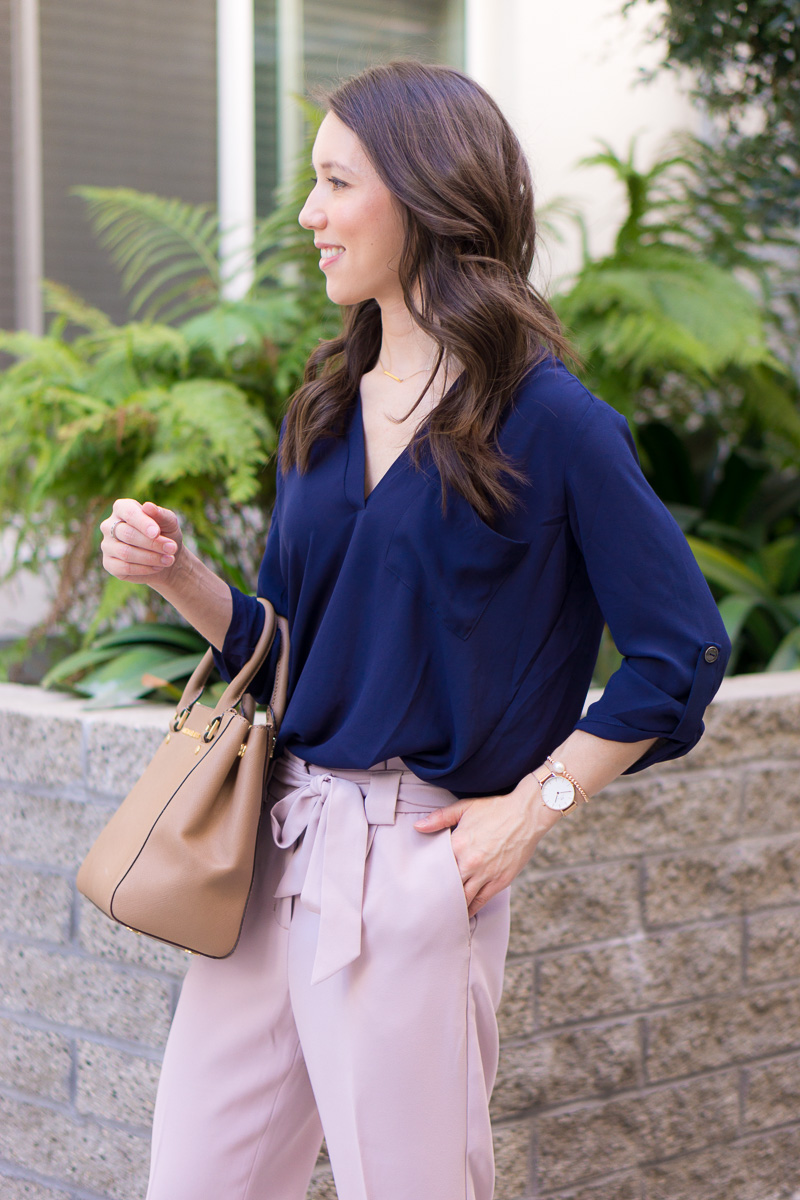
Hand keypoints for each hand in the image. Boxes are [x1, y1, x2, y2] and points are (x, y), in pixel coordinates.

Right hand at [100, 499, 182, 586]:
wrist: (166, 557)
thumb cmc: (166, 534)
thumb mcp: (169, 522)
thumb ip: (160, 514)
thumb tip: (148, 506)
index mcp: (122, 508)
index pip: (129, 513)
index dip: (143, 523)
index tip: (156, 533)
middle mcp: (109, 526)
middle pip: (127, 534)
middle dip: (152, 543)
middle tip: (171, 548)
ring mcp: (107, 545)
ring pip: (126, 552)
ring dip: (151, 558)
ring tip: (169, 559)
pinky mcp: (109, 564)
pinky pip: (124, 567)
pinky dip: (144, 569)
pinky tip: (158, 567)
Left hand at [414, 775, 560, 916]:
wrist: (526, 815)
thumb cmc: (496, 809)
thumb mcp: (465, 807)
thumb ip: (439, 818)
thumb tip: (417, 826)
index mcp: (458, 845)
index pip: (435, 867)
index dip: (427, 876)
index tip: (418, 883)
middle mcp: (470, 863)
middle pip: (447, 887)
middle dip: (437, 895)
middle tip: (425, 904)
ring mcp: (486, 874)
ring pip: (463, 898)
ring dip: (452, 906)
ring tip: (440, 914)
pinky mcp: (500, 881)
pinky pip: (481, 900)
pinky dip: (471, 908)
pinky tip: (463, 913)